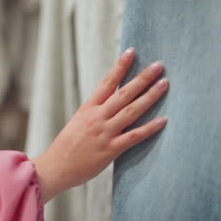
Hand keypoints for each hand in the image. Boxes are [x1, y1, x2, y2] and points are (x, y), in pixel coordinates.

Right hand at [32, 48, 167, 203]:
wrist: (56, 167)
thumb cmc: (65, 147)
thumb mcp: (77, 123)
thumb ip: (94, 114)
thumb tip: (111, 106)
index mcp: (87, 109)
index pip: (107, 83)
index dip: (120, 67)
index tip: (131, 52)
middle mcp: (97, 117)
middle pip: (123, 93)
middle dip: (142, 78)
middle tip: (158, 65)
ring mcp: (104, 132)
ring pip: (131, 111)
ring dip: (150, 96)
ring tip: (164, 84)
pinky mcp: (110, 149)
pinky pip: (134, 136)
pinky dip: (149, 128)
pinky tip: (163, 120)